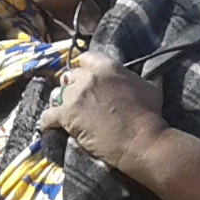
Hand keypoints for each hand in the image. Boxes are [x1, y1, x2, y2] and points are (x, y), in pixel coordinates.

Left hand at [38, 51, 171, 177]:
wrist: (141, 140)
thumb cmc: (149, 115)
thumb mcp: (149, 87)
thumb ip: (136, 78)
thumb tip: (152, 72)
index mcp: (108, 67)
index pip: (85, 59)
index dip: (84, 69)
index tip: (85, 79)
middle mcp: (88, 78)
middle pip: (70, 77)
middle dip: (73, 87)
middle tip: (79, 101)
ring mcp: (75, 96)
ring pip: (58, 95)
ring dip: (62, 104)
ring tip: (68, 115)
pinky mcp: (66, 115)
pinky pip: (47, 116)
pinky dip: (48, 122)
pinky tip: (51, 126)